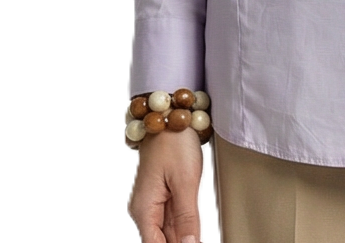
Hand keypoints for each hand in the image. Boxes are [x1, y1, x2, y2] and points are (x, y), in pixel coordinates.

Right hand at [128, 127, 203, 242]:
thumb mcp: (185, 180)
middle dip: (182, 242)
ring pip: (169, 232)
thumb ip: (186, 217)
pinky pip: (172, 219)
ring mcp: (153, 202)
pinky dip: (184, 226)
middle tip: (200, 238)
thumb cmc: (174, 141)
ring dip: (184, 237)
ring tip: (199, 235)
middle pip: (162, 241)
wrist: (171, 114)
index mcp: (144, 209)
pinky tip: (196, 231)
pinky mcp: (162, 194)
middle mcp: (144, 209)